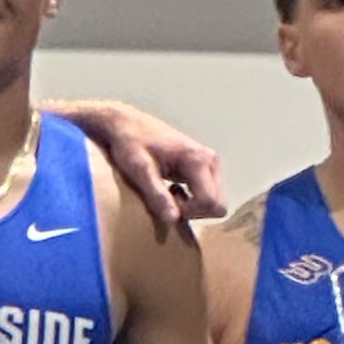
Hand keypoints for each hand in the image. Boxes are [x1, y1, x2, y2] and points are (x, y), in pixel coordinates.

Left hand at [71, 101, 224, 222]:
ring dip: (194, 207)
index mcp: (198, 159)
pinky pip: (208, 195)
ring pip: (215, 201)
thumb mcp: (139, 170)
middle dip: (195, 212)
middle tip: (169, 201)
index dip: (190, 213)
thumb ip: (157, 195)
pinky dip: (193, 201)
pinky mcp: (203, 166)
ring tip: (169, 194)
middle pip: (218, 205)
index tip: (167, 205)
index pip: (211, 202)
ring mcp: (209, 163)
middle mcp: (210, 160)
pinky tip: (172, 190)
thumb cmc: (129, 143)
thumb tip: (173, 219)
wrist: (125, 124)